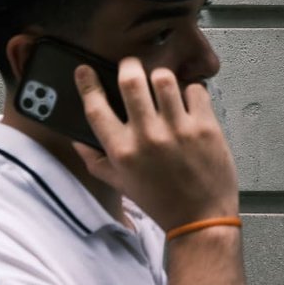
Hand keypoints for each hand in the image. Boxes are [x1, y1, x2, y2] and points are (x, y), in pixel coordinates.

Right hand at [72, 56, 239, 230]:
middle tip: (132, 67)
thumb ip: (96, 161)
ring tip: (162, 85)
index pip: (96, 108)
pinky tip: (188, 103)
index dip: (87, 84)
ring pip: (164, 78)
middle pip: (130, 81)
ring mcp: (178, 130)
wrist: (200, 218)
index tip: (85, 70)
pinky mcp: (205, 127)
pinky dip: (191, 91)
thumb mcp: (121, 184)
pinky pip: (195, 90)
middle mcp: (147, 138)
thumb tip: (77, 140)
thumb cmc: (160, 201)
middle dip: (129, 66)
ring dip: (161, 77)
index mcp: (122, 152)